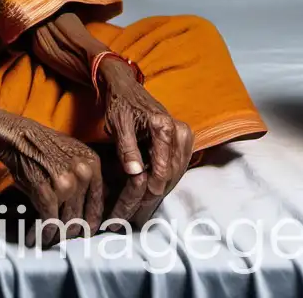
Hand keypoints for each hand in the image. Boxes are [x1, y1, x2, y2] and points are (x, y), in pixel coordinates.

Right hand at [0, 105, 103, 247]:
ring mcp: (66, 183)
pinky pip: (49, 220)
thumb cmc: (43, 147)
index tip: (86, 233)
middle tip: (63, 239)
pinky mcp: (47, 192)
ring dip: (57, 236)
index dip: (91, 223)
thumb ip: (87, 177)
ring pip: (66, 221)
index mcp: (93, 164)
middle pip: (81, 216)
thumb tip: (95, 205)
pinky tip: (39, 238)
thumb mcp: (73, 154)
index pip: (98, 203)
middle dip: (71, 232)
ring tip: (50, 241)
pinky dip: (44, 232)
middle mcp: (83, 174)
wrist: (18, 137)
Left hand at [97, 58, 193, 226]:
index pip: (162, 168)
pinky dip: (167, 180)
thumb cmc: (120, 105)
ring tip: (141, 208)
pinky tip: (152, 191)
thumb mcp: (118, 125)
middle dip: (154, 195)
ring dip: (161, 190)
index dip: (149, 190)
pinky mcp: (184, 138)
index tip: (136, 206)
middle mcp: (179, 130)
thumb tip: (136, 173)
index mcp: (163, 126)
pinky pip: (179, 166)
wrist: (126, 87)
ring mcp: (184, 134)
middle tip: (135, 215)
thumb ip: (127, 149)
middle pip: (172, 173)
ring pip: (177, 172)